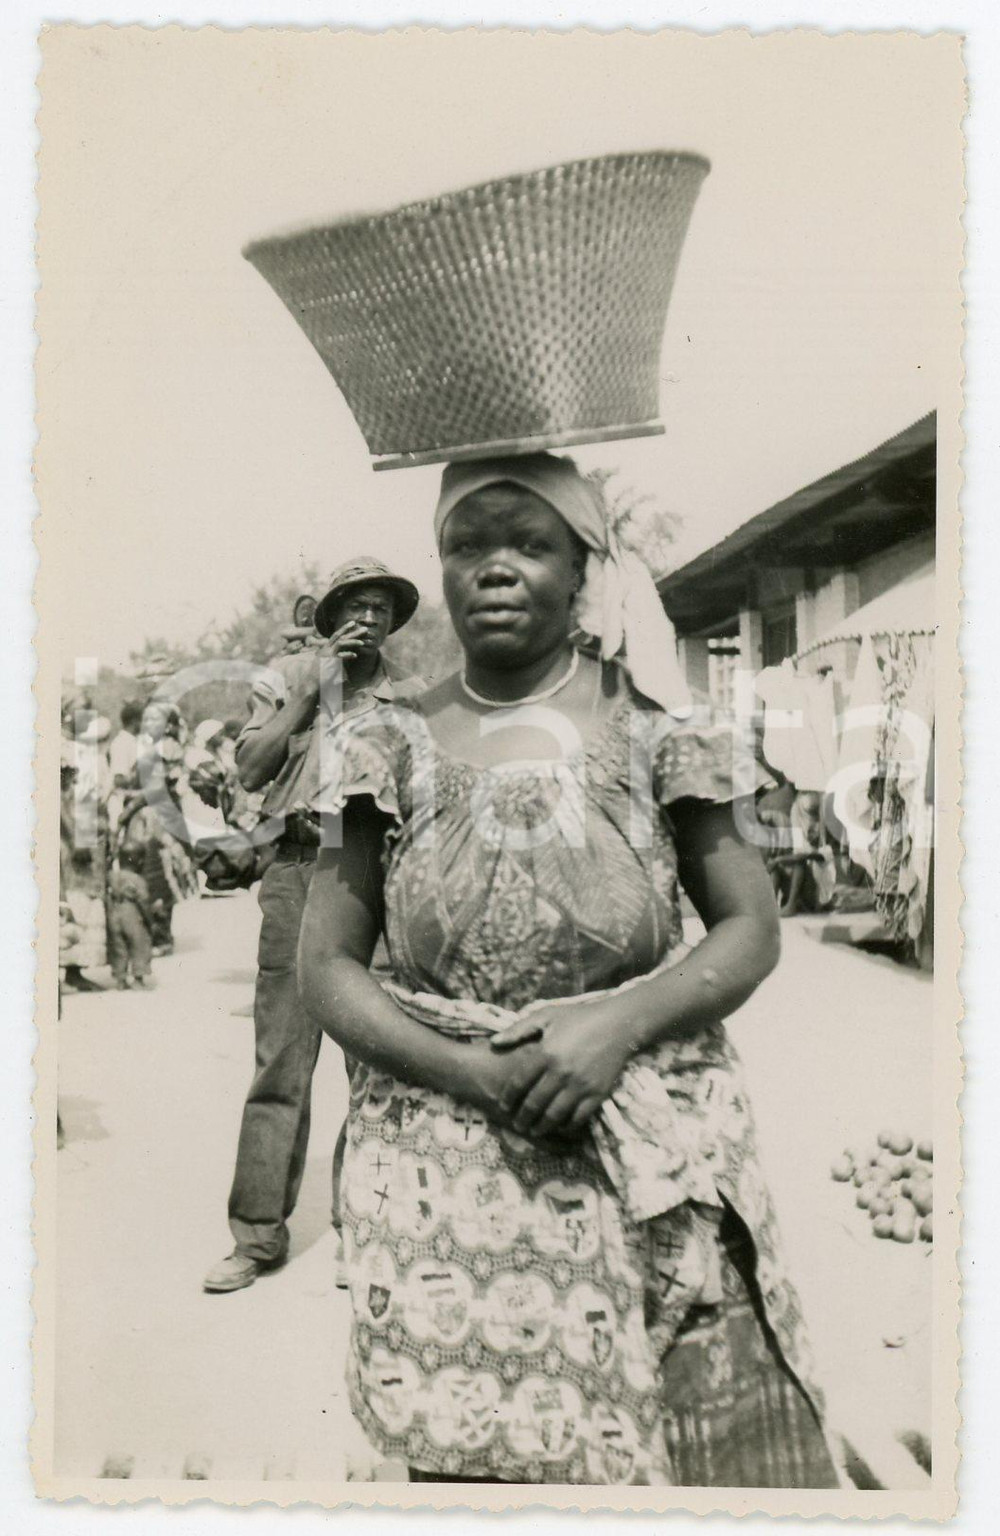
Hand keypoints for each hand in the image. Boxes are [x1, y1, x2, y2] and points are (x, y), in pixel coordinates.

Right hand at [289, 623, 365, 702]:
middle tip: (365, 629)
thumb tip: (351, 654)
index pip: (336, 635)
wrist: (311, 681)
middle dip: (352, 631)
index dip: (344, 628)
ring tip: (362, 642)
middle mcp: (326, 649)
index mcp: (326, 648)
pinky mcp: (328, 662)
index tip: (353, 623)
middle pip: (340, 636)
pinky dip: (347, 655)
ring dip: (351, 641)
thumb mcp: (330, 662)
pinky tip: (355, 655)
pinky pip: (339, 656)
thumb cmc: (321, 674)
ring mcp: (327, 654)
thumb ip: (339, 657)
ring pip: (340, 643)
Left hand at [489, 1000, 633, 1138]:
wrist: (619, 1024)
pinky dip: (567, 1126)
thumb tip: (493, 1043)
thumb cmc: (579, 1018)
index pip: (519, 1083)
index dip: (508, 1097)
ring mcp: (580, 1085)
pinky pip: (578, 1118)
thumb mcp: (547, 1015)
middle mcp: (561, 1072)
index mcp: (546, 1053)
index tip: (503, 1105)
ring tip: (534, 1131)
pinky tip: (560, 1127)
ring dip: (541, 1127)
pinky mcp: (597, 1093)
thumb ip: (518, 1030)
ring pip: (554, 1115)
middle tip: (517, 1124)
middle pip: (534, 1103)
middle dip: (522, 1118)